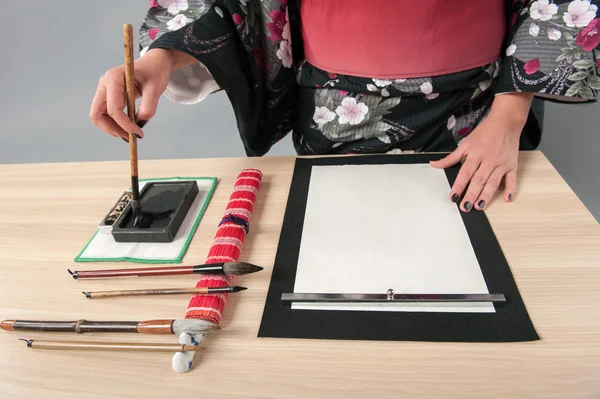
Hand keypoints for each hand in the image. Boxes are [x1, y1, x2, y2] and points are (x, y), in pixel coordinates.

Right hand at [89, 48, 174, 140]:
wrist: (154, 64)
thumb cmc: (155, 72)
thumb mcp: (156, 88)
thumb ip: (149, 106)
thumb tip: (140, 124)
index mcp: (113, 79)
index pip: (113, 109)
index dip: (124, 125)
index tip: (139, 133)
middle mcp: (105, 84)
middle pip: (97, 114)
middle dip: (112, 129)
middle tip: (130, 137)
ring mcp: (104, 90)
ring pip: (99, 116)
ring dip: (112, 128)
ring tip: (131, 134)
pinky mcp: (108, 96)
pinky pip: (105, 114)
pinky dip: (114, 123)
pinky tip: (128, 127)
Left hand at [430, 93, 533, 211]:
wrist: (505, 122)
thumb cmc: (484, 133)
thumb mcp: (465, 143)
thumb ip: (450, 157)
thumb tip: (433, 164)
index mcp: (475, 155)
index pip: (465, 173)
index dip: (459, 186)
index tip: (453, 197)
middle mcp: (488, 160)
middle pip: (479, 180)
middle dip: (471, 194)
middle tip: (465, 207)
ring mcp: (501, 163)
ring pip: (493, 182)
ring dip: (487, 195)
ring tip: (479, 206)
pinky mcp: (512, 165)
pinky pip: (512, 179)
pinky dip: (510, 188)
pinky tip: (507, 198)